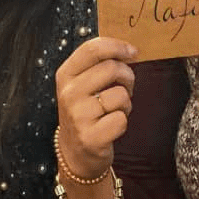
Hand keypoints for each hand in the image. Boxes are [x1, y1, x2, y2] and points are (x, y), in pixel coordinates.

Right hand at [55, 36, 137, 179]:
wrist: (75, 152)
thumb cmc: (85, 111)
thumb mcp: (82, 84)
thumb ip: (98, 65)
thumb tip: (129, 49)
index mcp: (65, 75)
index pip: (92, 49)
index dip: (117, 46)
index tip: (133, 52)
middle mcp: (68, 93)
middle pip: (111, 68)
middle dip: (128, 76)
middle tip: (127, 86)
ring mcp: (78, 116)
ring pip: (120, 95)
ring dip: (126, 102)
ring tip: (115, 110)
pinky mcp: (90, 137)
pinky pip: (121, 119)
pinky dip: (123, 122)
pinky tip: (112, 126)